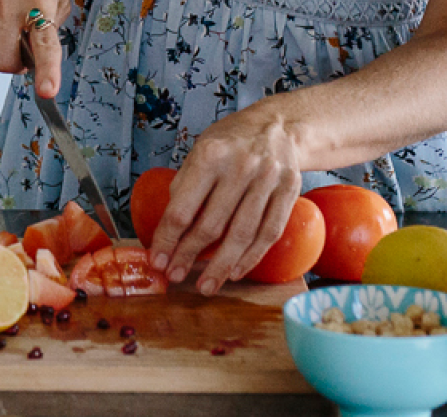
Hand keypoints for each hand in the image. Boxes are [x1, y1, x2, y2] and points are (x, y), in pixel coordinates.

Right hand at [0, 0, 69, 98]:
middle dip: (15, 63)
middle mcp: (8, 9)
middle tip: (25, 52)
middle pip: (4, 62)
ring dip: (1, 44)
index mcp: (37, 6)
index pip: (44, 45)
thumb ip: (54, 18)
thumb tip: (46, 41)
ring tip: (11, 22)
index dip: (47, 70)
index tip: (48, 90)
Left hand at [148, 105, 304, 295]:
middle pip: (211, 226)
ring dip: (221, 267)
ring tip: (206, 286)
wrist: (279, 126)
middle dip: (189, 256)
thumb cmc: (233, 140)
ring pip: (241, 235)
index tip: (157, 261)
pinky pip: (268, 233)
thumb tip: (169, 231)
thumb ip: (185, 186)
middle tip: (176, 277)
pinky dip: (251, 257)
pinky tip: (236, 272)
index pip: (182, 209)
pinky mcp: (289, 192)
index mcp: (210, 155)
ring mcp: (268, 181)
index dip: (167, 240)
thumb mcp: (200, 150)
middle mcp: (241, 167)